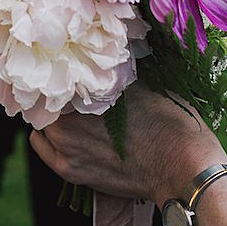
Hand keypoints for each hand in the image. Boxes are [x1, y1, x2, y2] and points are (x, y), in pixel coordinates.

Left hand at [29, 83, 226, 203]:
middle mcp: (65, 120)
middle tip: (72, 91)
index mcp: (79, 91)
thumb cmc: (169, 121)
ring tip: (73, 113)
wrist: (183, 168)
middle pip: (45, 98)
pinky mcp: (70, 171)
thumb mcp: (141, 81)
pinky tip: (68, 134)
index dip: (60, 69)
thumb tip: (95, 54)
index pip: (52, 73)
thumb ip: (110, 71)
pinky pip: (43, 147)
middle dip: (56, 94)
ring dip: (53, 115)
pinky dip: (50, 138)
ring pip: (44, 122)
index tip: (69, 67)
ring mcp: (64, 148)